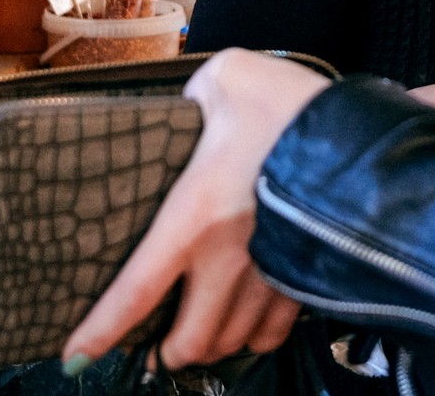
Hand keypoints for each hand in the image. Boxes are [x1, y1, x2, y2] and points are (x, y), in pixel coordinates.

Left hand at [61, 50, 331, 373]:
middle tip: (157, 347)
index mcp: (194, 216)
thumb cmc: (287, 99)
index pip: (135, 293)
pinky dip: (257, 335)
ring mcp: (272, 270)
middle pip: (191, 340)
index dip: (100, 333)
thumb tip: (185, 103)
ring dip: (213, 344)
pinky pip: (277, 329)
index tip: (74, 356)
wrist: (360, 123)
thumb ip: (193, 95)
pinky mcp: (308, 271)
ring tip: (200, 336)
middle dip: (169, 353)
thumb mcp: (224, 79)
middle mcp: (230, 256)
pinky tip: (247, 323)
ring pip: (234, 340)